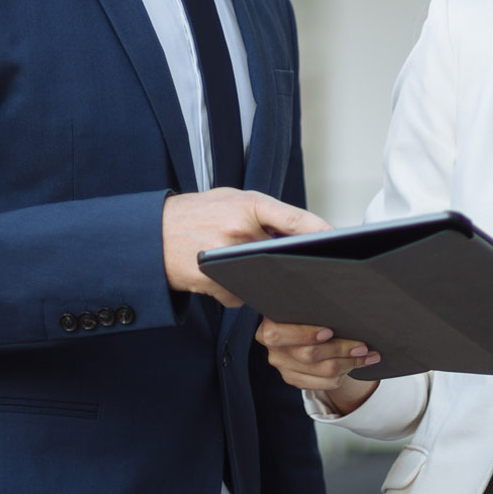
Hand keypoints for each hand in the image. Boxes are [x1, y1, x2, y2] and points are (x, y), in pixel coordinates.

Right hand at [163, 189, 327, 306]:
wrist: (151, 235)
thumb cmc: (195, 214)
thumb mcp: (230, 199)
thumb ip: (262, 213)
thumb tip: (299, 235)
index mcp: (247, 204)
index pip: (295, 219)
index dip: (321, 232)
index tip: (341, 242)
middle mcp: (240, 231)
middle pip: (285, 255)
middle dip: (295, 264)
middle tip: (313, 270)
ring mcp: (228, 259)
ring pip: (267, 279)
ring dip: (268, 279)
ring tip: (253, 268)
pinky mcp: (217, 284)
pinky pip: (243, 294)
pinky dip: (242, 290)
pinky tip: (226, 278)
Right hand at [255, 318, 379, 413]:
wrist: (302, 328)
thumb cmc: (305, 312)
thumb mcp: (303, 307)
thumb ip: (311, 307)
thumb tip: (341, 302)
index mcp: (269, 329)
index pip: (279, 335)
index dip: (305, 335)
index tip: (329, 331)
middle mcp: (274, 351)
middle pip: (308, 355)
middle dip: (339, 349)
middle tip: (362, 346)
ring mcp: (284, 369)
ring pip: (322, 372)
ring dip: (350, 363)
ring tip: (368, 355)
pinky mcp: (296, 380)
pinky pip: (324, 383)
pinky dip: (345, 374)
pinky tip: (358, 363)